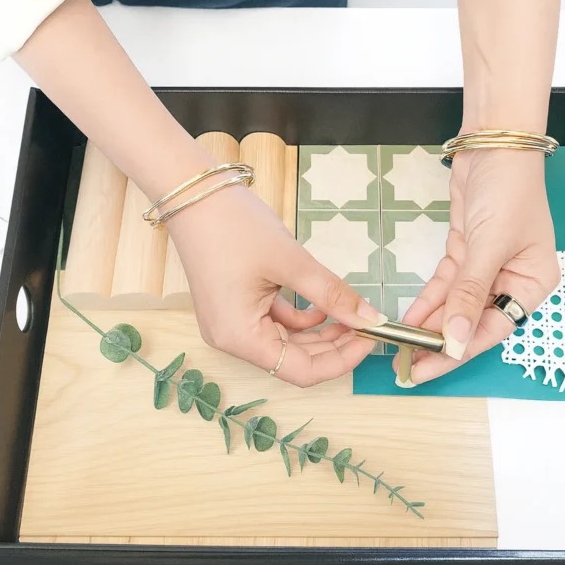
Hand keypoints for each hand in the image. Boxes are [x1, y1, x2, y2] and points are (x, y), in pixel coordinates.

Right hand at [165, 182, 384, 386]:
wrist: (193, 192)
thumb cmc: (233, 226)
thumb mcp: (291, 262)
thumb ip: (332, 294)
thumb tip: (371, 318)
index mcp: (240, 337)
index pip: (300, 372)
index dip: (340, 361)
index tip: (369, 341)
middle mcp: (233, 338)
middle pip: (294, 360)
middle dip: (334, 346)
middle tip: (367, 325)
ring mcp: (233, 323)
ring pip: (287, 342)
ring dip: (321, 332)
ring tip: (350, 313)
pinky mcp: (236, 307)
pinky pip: (275, 323)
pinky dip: (301, 317)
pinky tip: (323, 303)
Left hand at [397, 148, 560, 385]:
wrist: (494, 142)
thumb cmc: (507, 191)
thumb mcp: (489, 246)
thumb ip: (469, 294)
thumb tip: (455, 341)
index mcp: (533, 284)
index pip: (493, 329)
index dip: (460, 351)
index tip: (428, 368)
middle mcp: (513, 280)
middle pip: (473, 322)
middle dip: (441, 343)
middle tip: (409, 367)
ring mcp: (488, 267)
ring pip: (456, 306)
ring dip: (430, 325)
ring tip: (401, 347)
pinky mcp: (466, 253)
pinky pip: (446, 286)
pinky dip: (428, 302)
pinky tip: (408, 319)